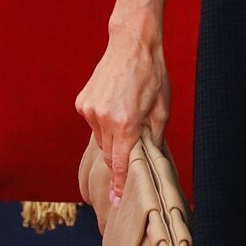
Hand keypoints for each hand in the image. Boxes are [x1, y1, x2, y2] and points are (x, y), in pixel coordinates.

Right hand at [75, 22, 169, 200]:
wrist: (132, 43)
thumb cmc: (152, 74)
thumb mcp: (162, 108)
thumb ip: (154, 137)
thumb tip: (151, 158)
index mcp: (125, 124)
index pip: (119, 164)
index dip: (118, 184)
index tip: (115, 201)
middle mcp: (103, 120)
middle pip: (108, 153)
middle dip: (119, 154)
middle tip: (133, 142)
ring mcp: (90, 111)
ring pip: (100, 138)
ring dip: (112, 136)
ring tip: (126, 115)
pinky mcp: (82, 102)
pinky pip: (93, 122)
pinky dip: (103, 121)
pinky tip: (115, 104)